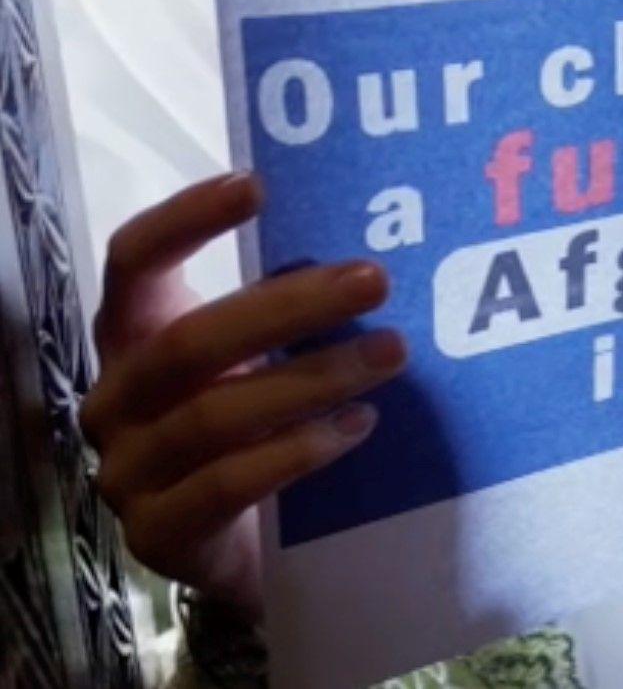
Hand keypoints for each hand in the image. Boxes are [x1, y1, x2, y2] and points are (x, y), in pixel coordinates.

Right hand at [80, 173, 404, 612]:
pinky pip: (228, 484)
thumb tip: (378, 245)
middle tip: (375, 281)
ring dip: (312, 379)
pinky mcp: (160, 534)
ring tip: (392, 353)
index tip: (256, 186)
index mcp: (134, 338)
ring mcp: (129, 471)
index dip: (184, 222)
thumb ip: (291, 312)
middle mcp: (117, 399)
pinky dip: (299, 451)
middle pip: (186, 341)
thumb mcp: (266, 360)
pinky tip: (358, 425)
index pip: (132, 263)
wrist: (250, 550)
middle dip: (286, 306)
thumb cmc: (263, 428)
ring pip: (214, 416)